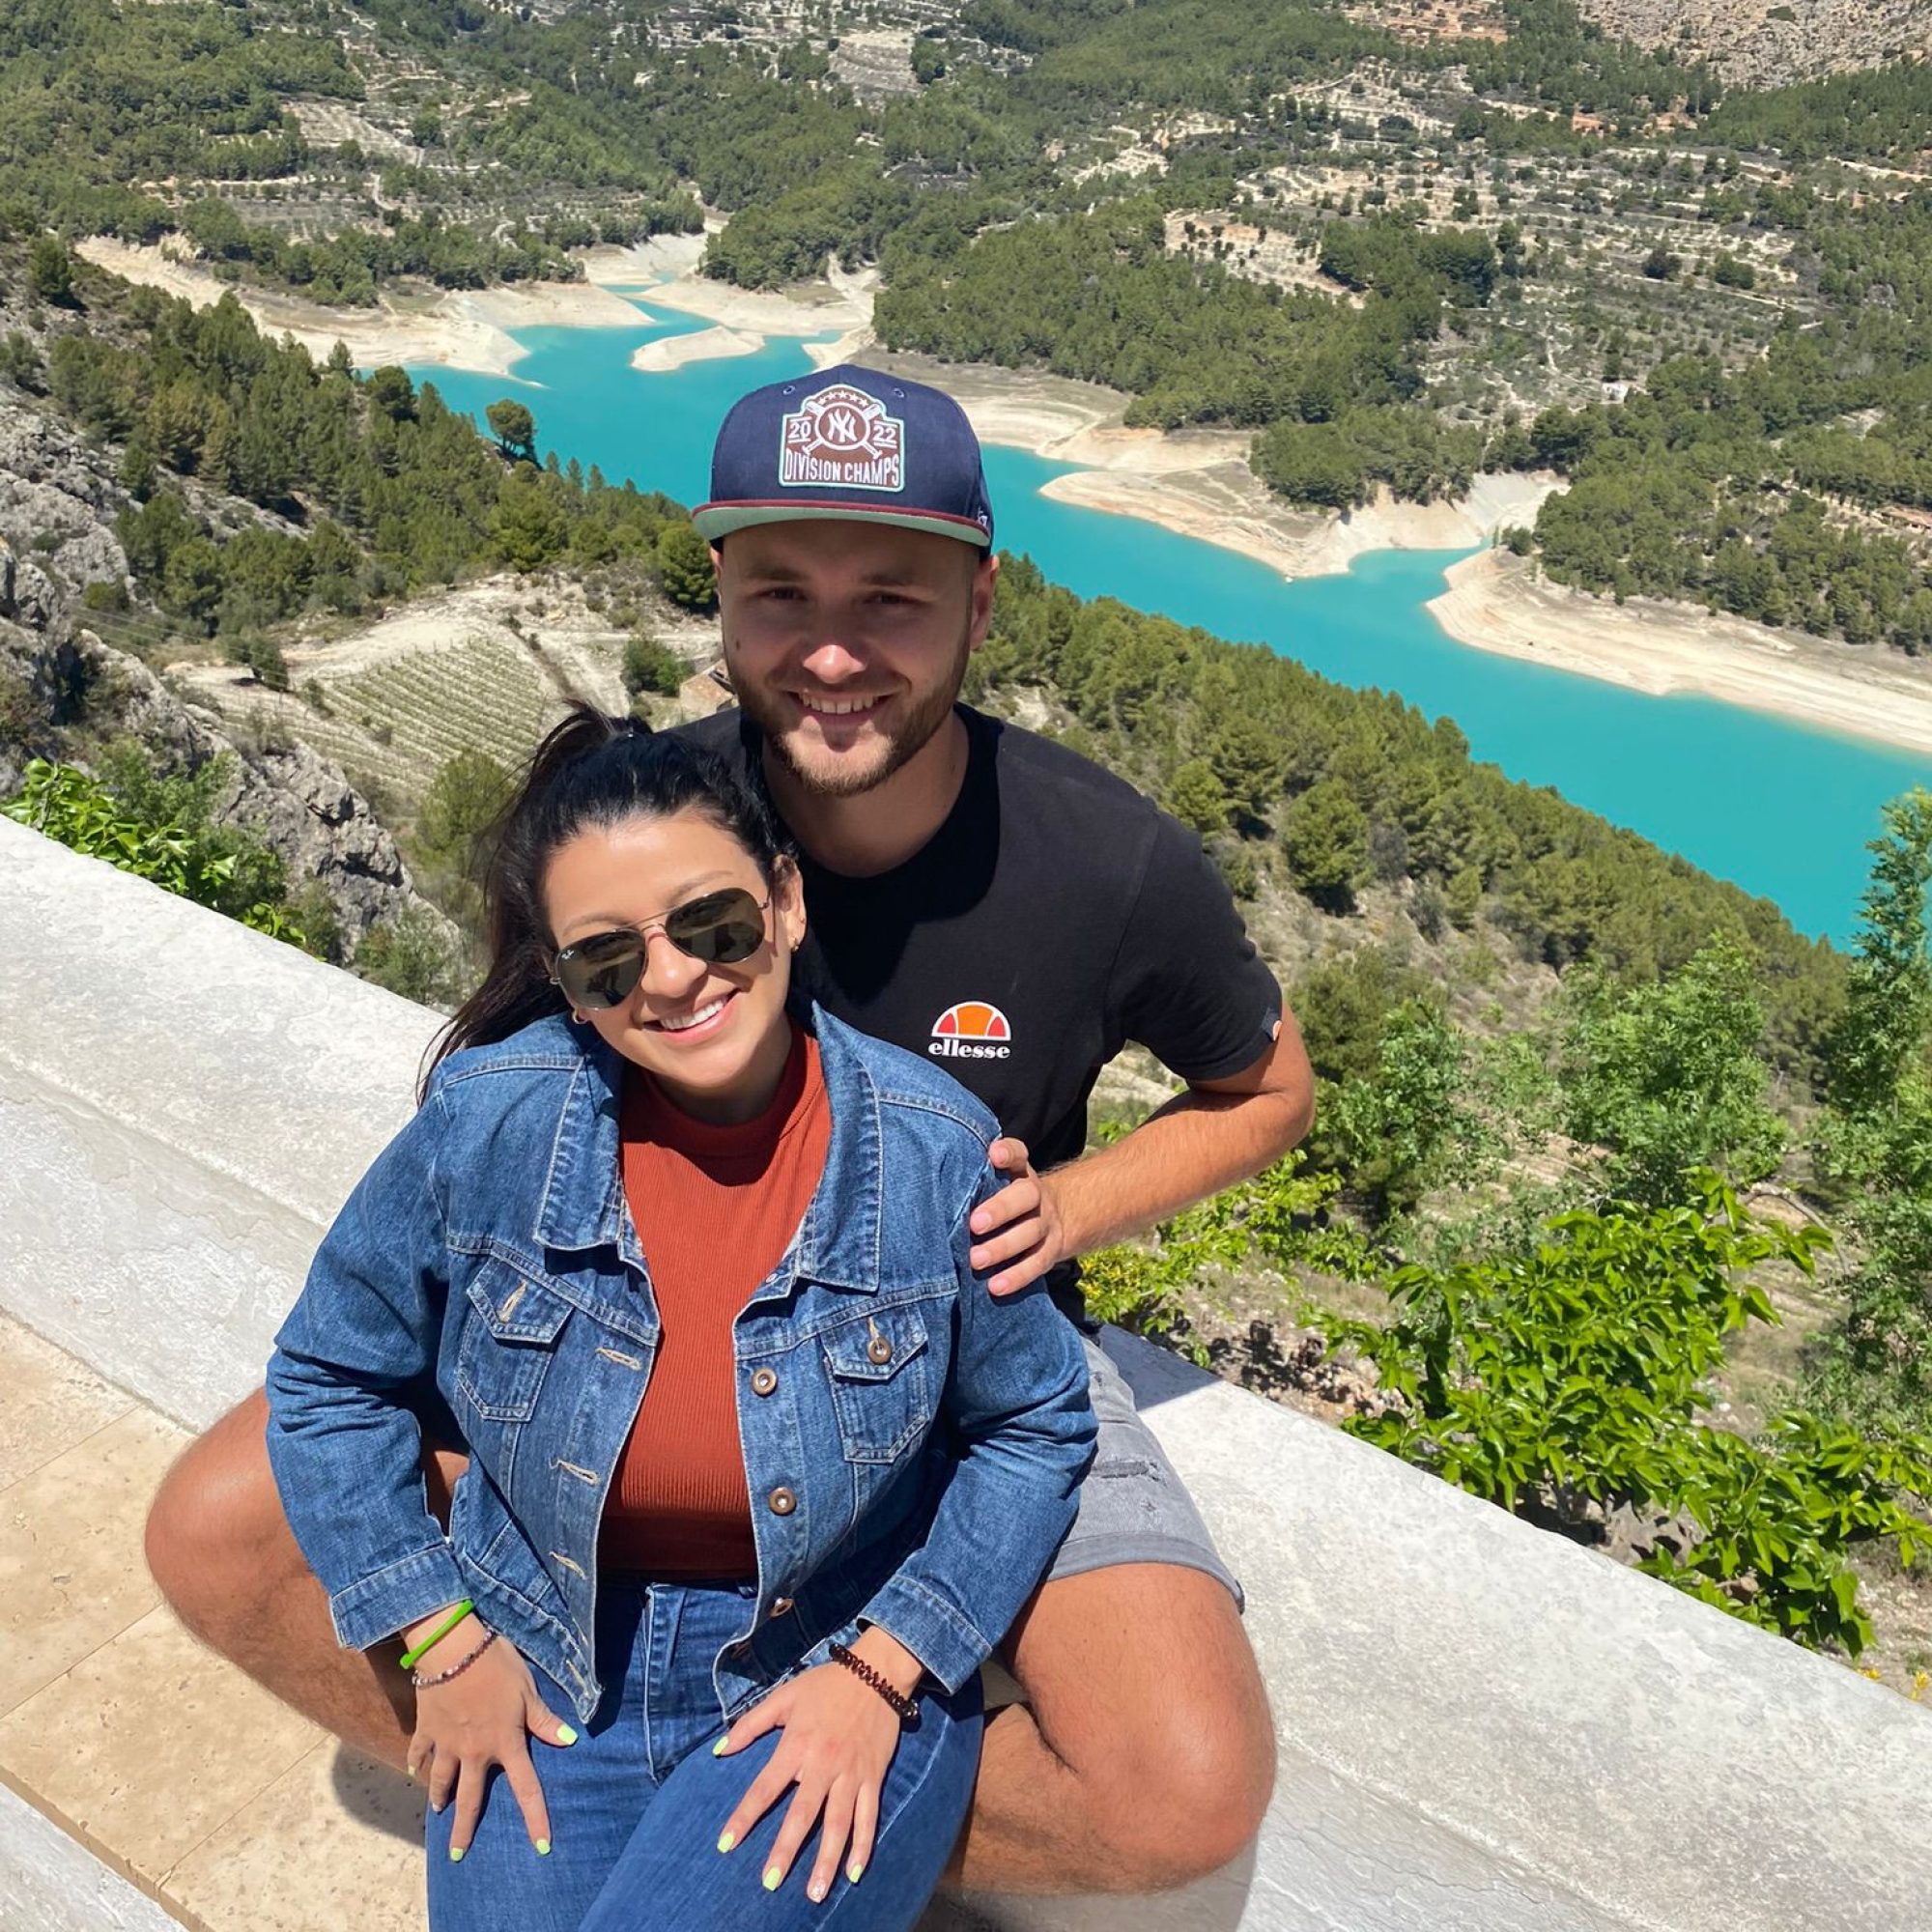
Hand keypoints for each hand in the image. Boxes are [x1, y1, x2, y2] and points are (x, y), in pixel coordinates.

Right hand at [404, 1610, 576, 1858]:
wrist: (453, 1650)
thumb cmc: (497, 1667)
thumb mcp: (528, 1691)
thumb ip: (544, 1719)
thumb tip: (570, 1740)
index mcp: (505, 1744)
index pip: (526, 1788)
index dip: (536, 1819)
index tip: (541, 1847)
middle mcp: (474, 1752)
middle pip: (469, 1799)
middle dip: (464, 1829)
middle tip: (457, 1854)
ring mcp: (447, 1743)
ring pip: (441, 1779)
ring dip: (440, 1796)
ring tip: (437, 1810)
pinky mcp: (426, 1728)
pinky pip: (419, 1751)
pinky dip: (415, 1761)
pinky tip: (413, 1769)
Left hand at [712, 1631, 918, 1900]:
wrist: (877, 1671)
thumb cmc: (826, 1684)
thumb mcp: (785, 1696)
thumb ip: (751, 1724)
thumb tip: (719, 1750)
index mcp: (797, 1745)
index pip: (764, 1787)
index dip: (744, 1817)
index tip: (725, 1844)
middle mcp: (824, 1764)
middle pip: (802, 1814)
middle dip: (786, 1851)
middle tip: (770, 1883)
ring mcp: (851, 1773)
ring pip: (839, 1824)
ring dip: (827, 1860)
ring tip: (816, 1893)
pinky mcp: (873, 1777)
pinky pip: (869, 1817)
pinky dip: (864, 1846)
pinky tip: (855, 1873)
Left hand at [969, 1138, 1068, 1296]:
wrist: (1056, 1218)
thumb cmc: (1005, 1198)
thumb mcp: (996, 1183)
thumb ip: (973, 1181)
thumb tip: (925, 1185)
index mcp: (1019, 1172)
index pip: (1018, 1154)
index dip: (1008, 1153)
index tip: (993, 1155)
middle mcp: (1036, 1195)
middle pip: (1025, 1196)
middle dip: (1000, 1210)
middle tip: (974, 1224)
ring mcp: (1046, 1223)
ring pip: (1030, 1233)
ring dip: (1003, 1247)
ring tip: (976, 1260)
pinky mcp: (1051, 1251)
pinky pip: (1037, 1264)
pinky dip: (1017, 1276)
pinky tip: (995, 1286)